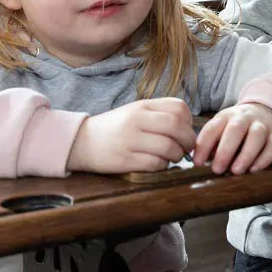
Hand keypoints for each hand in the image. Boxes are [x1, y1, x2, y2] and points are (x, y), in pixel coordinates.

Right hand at [68, 98, 196, 173]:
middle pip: (176, 127)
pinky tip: (158, 163)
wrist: (81, 142)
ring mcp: (129, 139)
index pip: (178, 107)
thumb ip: (159, 116)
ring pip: (168, 147)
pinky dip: (162, 165)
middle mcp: (136, 120)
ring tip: (172, 157)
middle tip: (187, 148)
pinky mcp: (124, 160)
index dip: (189, 121)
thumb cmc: (115, 128)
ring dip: (177, 155)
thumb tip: (188, 130)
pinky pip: (154, 164)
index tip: (187, 131)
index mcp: (142, 106)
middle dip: (188, 140)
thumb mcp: (135, 112)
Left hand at [192, 102, 271, 174]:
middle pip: (235, 129)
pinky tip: (254, 169)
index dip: (203, 146)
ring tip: (236, 171)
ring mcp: (262, 124)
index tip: (198, 163)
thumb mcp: (221, 129)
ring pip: (256, 136)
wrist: (264, 112)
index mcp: (226, 116)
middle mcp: (245, 117)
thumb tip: (199, 162)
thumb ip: (211, 144)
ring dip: (246, 155)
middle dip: (225, 151)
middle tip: (217, 169)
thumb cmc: (236, 128)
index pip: (213, 128)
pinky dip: (264, 158)